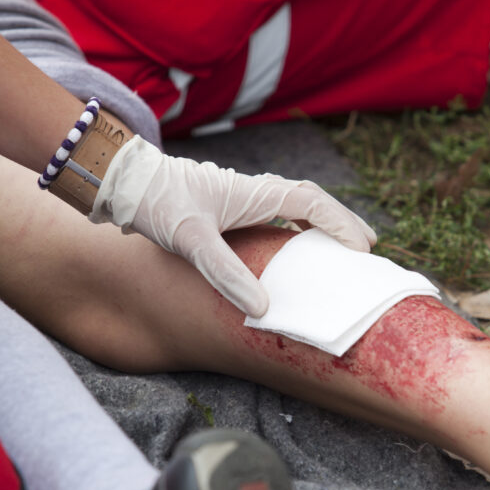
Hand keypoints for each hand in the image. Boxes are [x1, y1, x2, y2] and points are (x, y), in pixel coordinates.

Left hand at [91, 136, 376, 316]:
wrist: (122, 180)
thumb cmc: (156, 202)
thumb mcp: (191, 239)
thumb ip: (226, 273)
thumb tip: (262, 308)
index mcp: (255, 192)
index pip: (313, 204)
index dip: (341, 224)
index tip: (362, 249)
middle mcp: (254, 190)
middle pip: (312, 201)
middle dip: (341, 222)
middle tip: (367, 246)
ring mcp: (241, 196)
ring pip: (295, 205)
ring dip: (320, 223)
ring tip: (339, 246)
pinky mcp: (226, 206)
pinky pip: (275, 212)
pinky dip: (294, 226)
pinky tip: (290, 244)